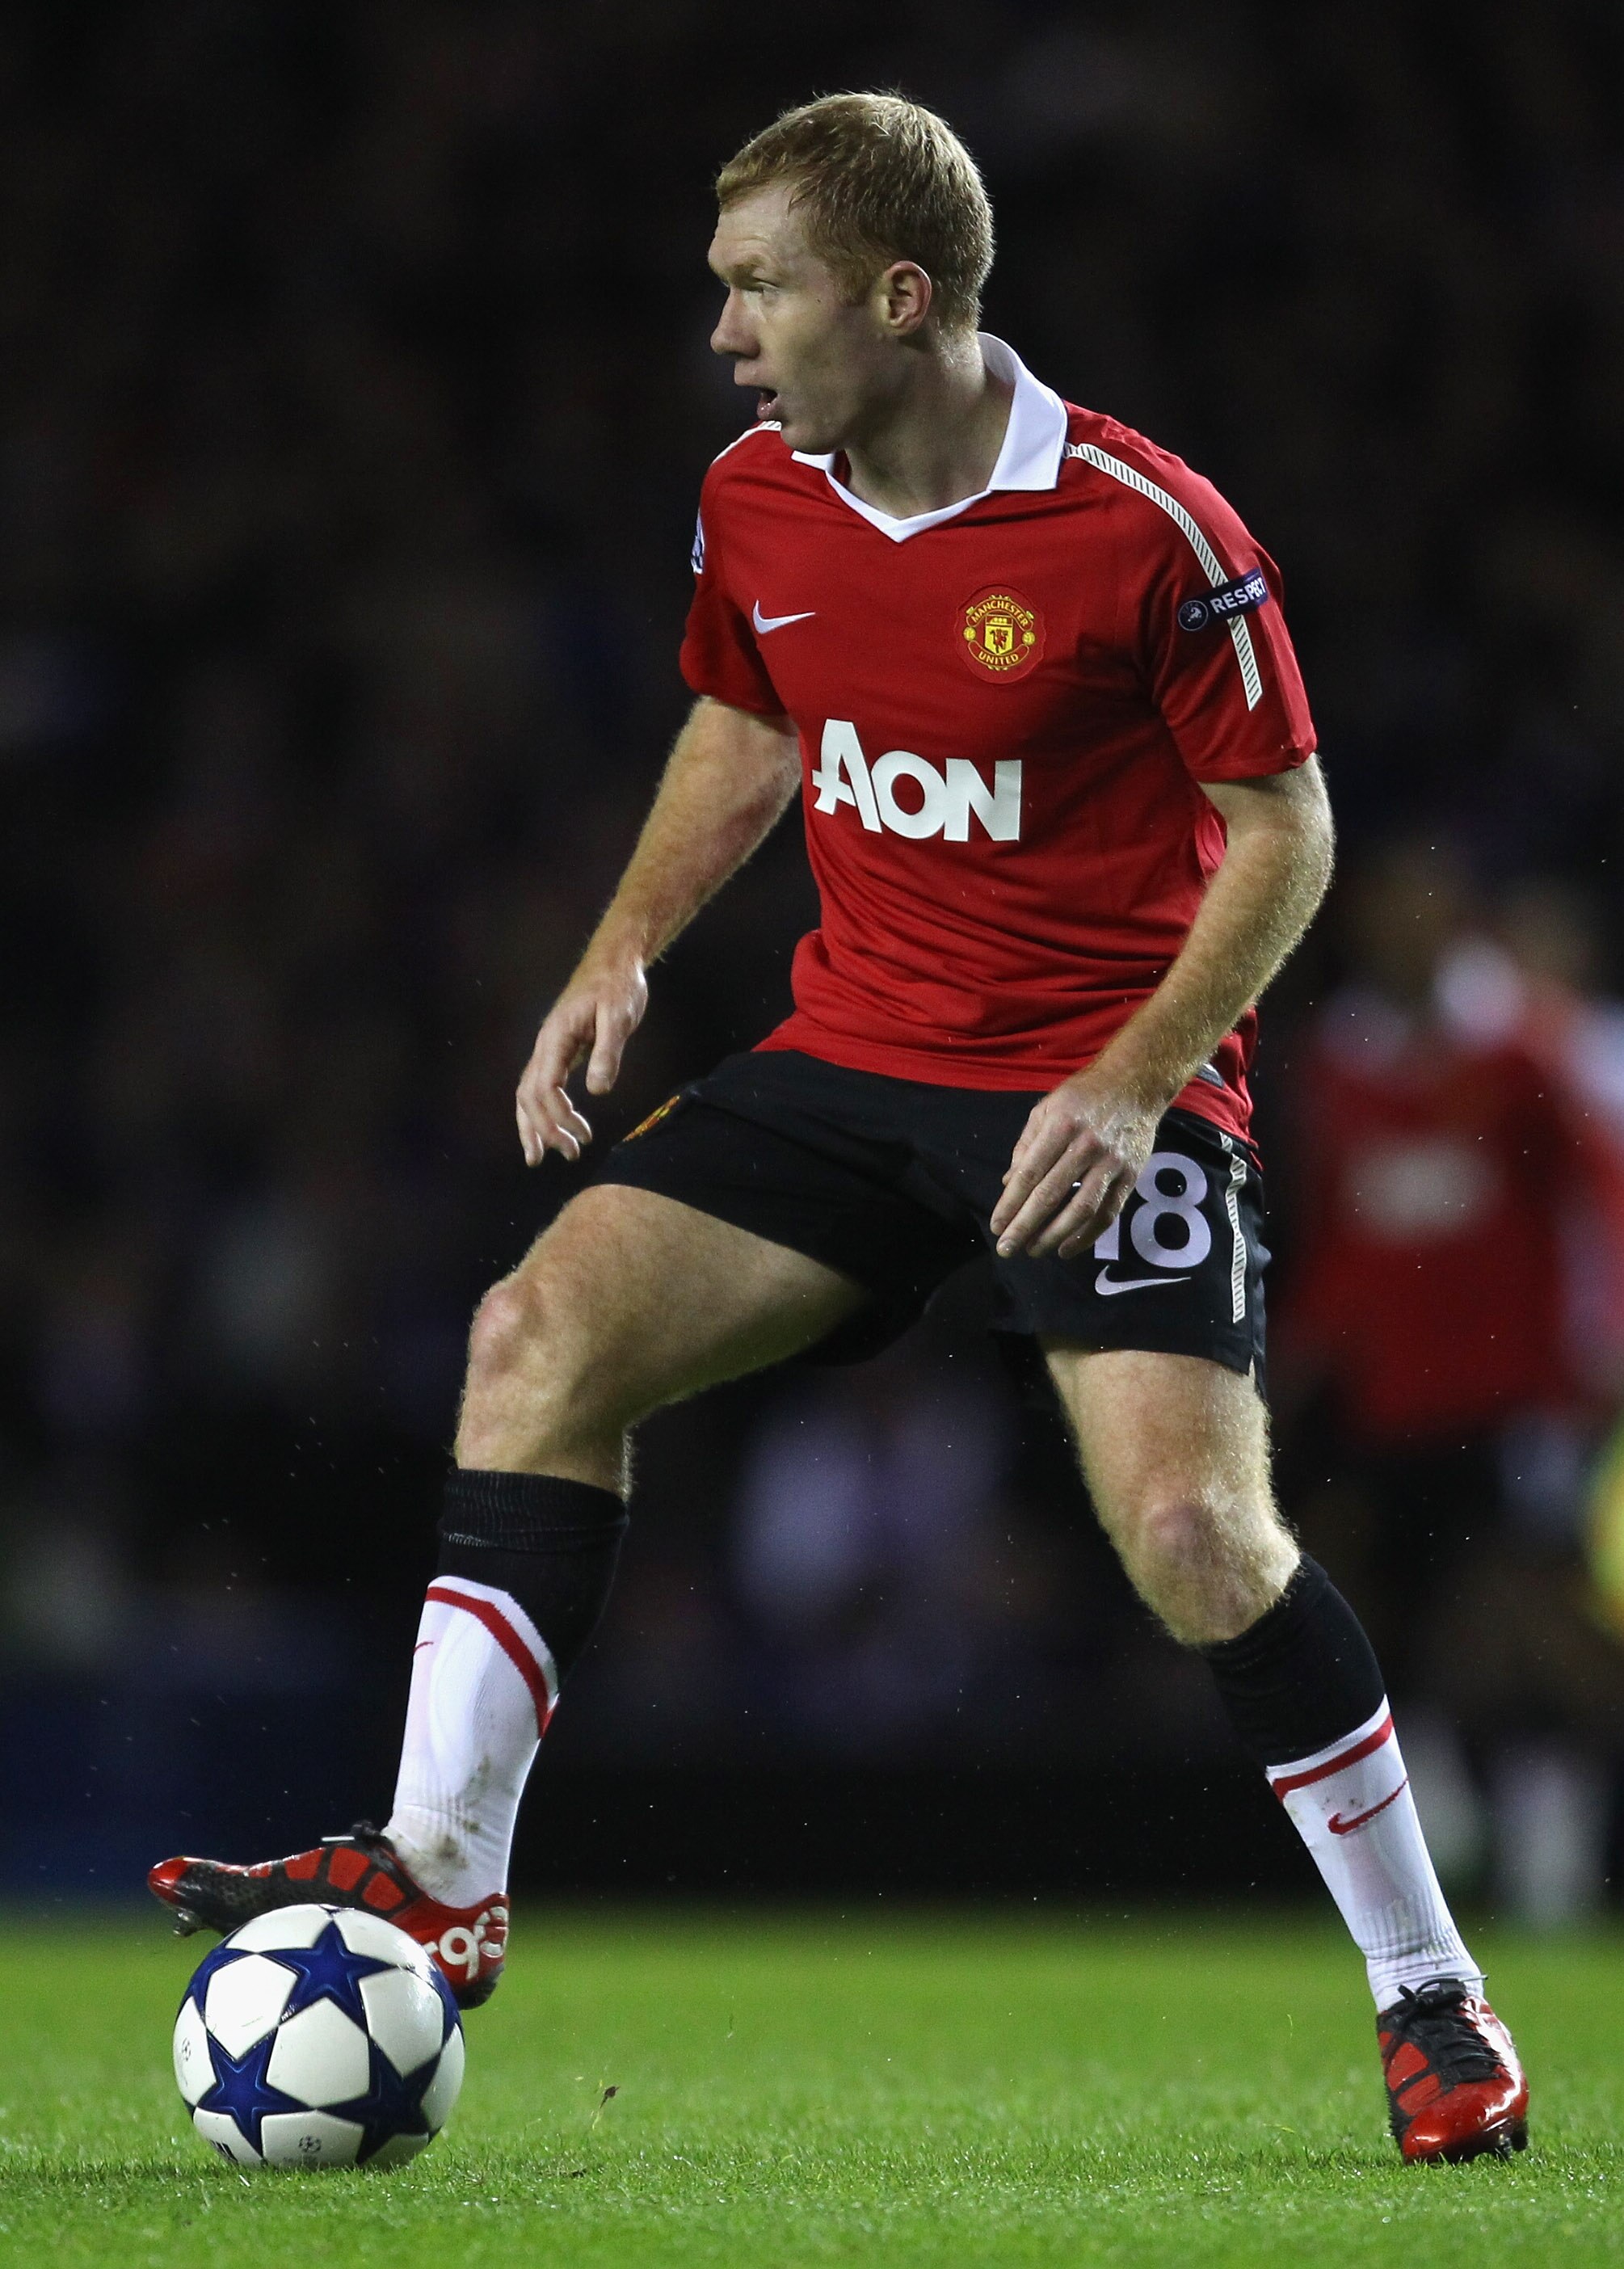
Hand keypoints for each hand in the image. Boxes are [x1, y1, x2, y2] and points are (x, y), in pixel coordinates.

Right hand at [515, 952, 648, 1165]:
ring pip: (529, 1095)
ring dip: (540, 1126)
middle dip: (546, 1129)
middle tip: (571, 1154)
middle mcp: (545, 1046)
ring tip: (554, 1154)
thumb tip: (597, 1089)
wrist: (614, 963)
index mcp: (556, 1037)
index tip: (578, 1133)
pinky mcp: (559, 1053)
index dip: (556, 1114)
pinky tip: (559, 1129)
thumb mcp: (619, 1016)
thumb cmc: (618, 985)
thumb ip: (608, 1052)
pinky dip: (545, 1112)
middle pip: (530, 1096)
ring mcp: (549, 1050)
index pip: (544, 1085)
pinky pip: (542, 1088)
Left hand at [989, 1067, 1162, 1260]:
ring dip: (1054, 1236)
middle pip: (1050, 1195)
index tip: (997, 1227)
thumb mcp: (1046, 1109)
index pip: (1029, 1174)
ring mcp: (1111, 1162)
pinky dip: (1087, 1236)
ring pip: (1081, 1210)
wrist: (1135, 1083)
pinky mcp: (1131, 1175)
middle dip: (1025, 1226)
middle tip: (1007, 1249)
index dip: (1010, 1204)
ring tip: (1034, 1251)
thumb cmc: (1083, 1096)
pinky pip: (1108, 1213)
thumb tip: (1009, 1184)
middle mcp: (1085, 1145)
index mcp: (1060, 1126)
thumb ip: (1026, 1146)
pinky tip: (1067, 1248)